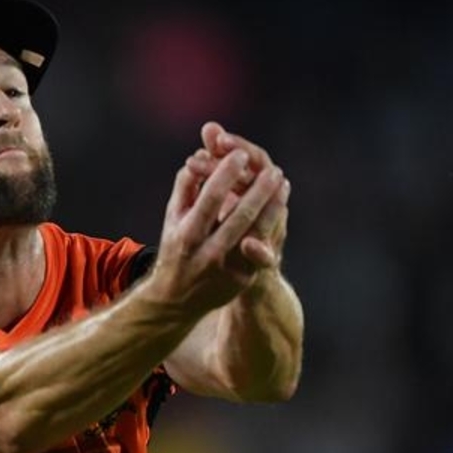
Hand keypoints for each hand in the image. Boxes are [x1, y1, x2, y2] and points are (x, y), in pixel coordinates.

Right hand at [149, 125, 285, 314]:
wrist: (176, 298)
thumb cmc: (176, 248)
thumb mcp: (172, 219)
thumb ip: (185, 187)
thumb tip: (200, 155)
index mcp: (186, 235)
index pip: (210, 199)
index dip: (225, 173)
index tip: (238, 153)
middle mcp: (207, 253)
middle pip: (240, 216)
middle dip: (258, 189)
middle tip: (271, 168)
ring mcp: (227, 268)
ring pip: (256, 232)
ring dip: (272, 204)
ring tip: (280, 180)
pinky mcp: (242, 279)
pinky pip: (263, 248)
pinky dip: (272, 223)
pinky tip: (280, 204)